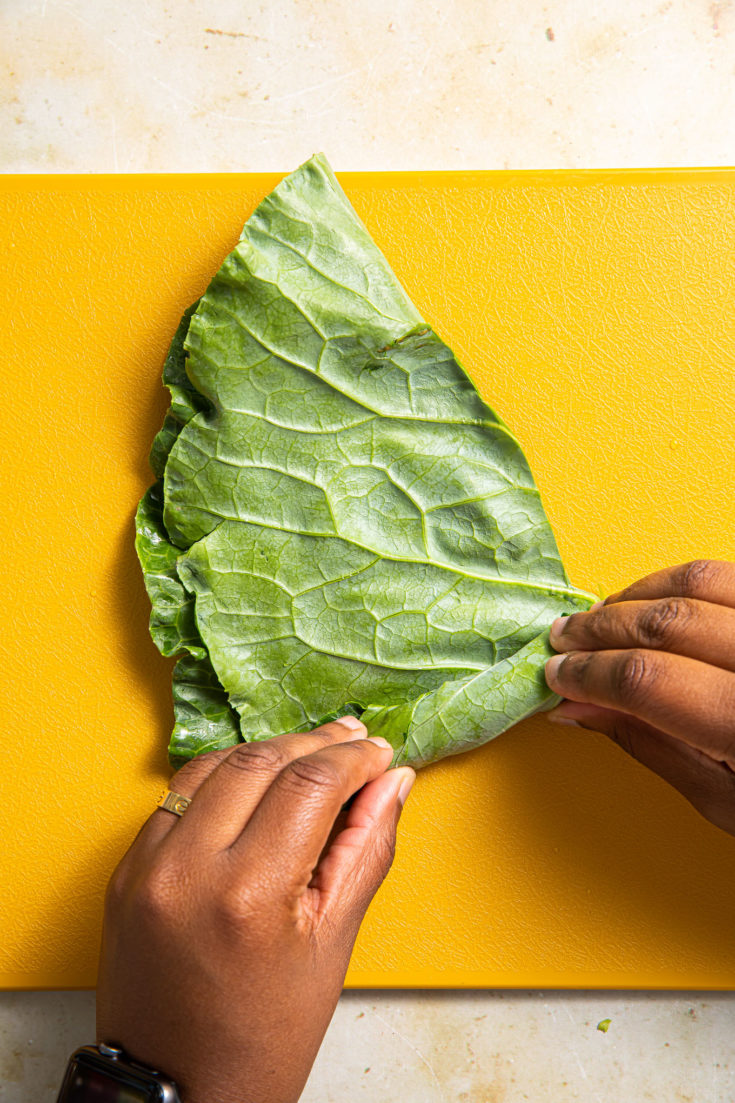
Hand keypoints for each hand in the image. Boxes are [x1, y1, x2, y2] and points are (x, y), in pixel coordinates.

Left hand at [96, 718, 414, 1102]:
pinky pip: (177, 795)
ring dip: (267, 750)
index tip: (377, 753)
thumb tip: (392, 782)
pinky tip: (256, 780)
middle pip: (261, 761)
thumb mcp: (331, 947)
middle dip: (315, 742)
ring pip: (213, 765)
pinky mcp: (125, 870)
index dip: (353, 758)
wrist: (177, 1093)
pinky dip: (222, 776)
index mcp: (248, 895)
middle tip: (352, 740)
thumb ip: (366, 850)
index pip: (309, 784)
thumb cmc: (262, 1039)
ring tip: (310, 752)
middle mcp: (187, 869)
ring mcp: (146, 867)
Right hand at [544, 559, 734, 835]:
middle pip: (668, 623)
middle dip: (601, 630)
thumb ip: (649, 745)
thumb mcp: (726, 802)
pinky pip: (733, 577)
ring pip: (701, 582)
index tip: (556, 677)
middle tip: (562, 640)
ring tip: (601, 616)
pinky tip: (656, 601)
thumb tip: (578, 708)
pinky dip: (684, 582)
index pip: (649, 681)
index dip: (590, 674)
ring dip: (637, 595)